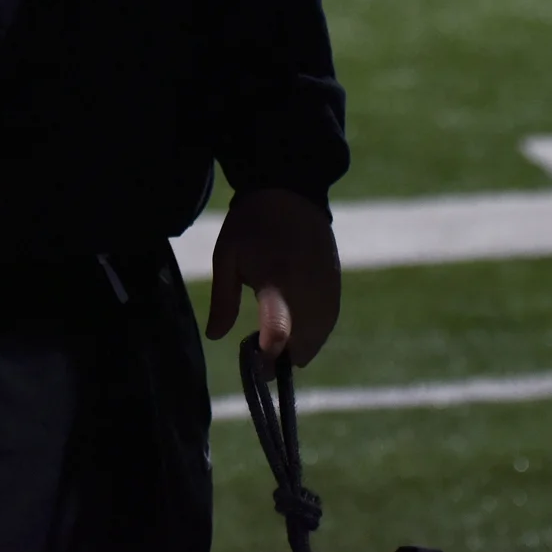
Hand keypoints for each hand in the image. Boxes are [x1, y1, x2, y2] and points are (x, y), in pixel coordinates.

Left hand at [204, 187, 340, 365]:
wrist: (292, 192)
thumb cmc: (252, 223)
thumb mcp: (226, 256)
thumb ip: (223, 299)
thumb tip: (215, 336)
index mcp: (276, 282)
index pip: (278, 330)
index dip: (268, 355)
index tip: (254, 358)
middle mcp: (308, 292)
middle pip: (302, 348)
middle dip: (279, 357)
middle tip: (256, 340)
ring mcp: (327, 291)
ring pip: (316, 341)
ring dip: (296, 344)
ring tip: (273, 324)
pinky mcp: (336, 287)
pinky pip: (326, 325)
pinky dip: (310, 330)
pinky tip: (292, 313)